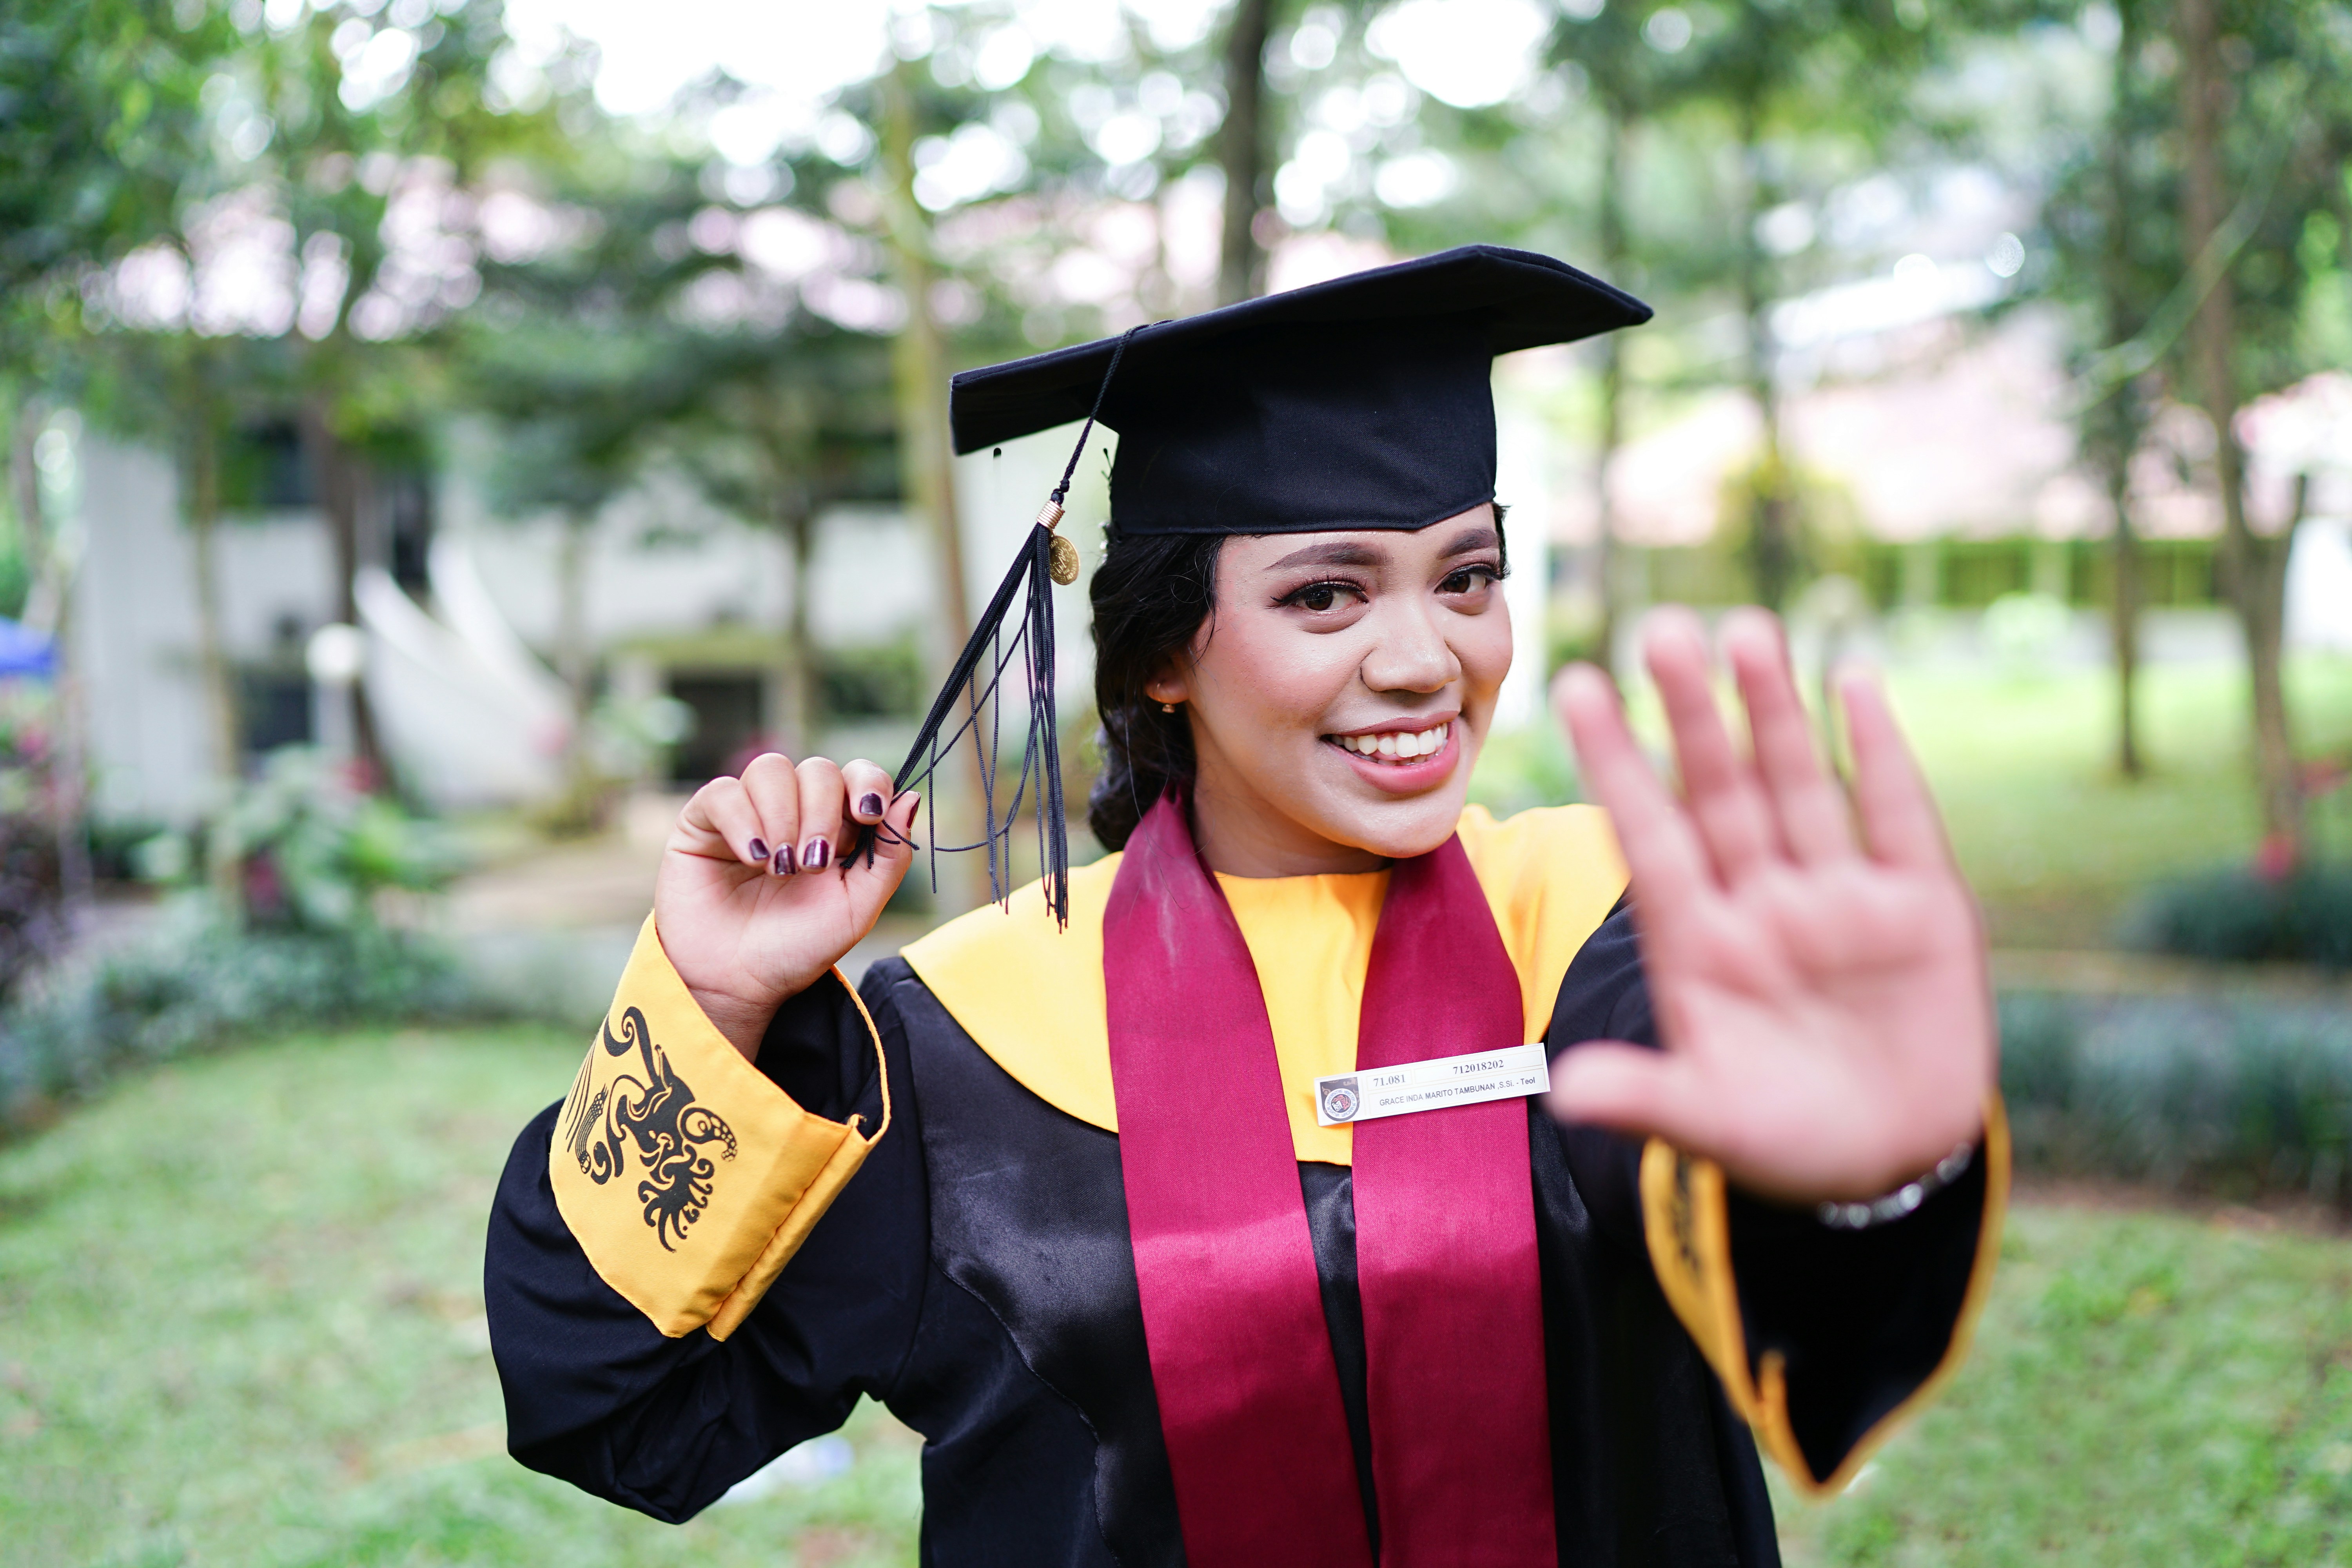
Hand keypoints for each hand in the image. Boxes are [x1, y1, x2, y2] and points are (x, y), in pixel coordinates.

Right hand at [653, 752, 920, 1060]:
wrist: (741, 982)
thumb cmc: (800, 947)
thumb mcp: (858, 907)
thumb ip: (889, 856)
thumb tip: (911, 797)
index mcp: (838, 826)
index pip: (858, 775)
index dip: (867, 782)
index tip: (868, 814)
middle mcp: (795, 810)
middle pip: (818, 770)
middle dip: (822, 813)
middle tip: (811, 866)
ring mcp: (749, 811)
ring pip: (771, 769)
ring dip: (782, 817)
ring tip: (780, 869)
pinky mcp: (704, 821)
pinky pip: (724, 792)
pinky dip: (743, 821)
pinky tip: (752, 858)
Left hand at [1546, 607, 1993, 1204]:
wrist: (1892, 1167)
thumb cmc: (1786, 1140)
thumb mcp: (1712, 1124)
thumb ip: (1644, 1098)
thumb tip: (1562, 1092)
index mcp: (1701, 944)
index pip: (1647, 834)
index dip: (1615, 762)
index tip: (1572, 688)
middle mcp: (1763, 904)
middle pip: (1719, 792)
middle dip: (1693, 715)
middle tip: (1659, 631)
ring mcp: (1841, 900)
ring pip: (1799, 785)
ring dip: (1773, 712)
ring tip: (1744, 630)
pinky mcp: (1921, 909)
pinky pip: (1897, 816)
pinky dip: (1880, 752)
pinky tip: (1853, 682)